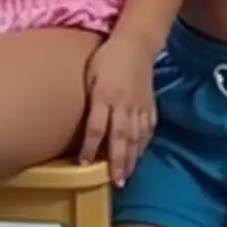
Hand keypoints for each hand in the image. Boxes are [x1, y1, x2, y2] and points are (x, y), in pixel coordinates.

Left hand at [80, 33, 156, 185]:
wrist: (135, 44)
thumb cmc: (106, 57)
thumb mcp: (90, 73)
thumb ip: (87, 97)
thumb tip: (77, 121)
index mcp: (104, 95)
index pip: (96, 127)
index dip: (90, 147)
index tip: (84, 164)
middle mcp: (123, 104)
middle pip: (120, 137)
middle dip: (117, 161)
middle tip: (115, 182)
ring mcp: (139, 105)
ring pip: (136, 137)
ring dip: (131, 158)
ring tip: (126, 177)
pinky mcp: (149, 104)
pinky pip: (148, 128)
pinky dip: (144, 144)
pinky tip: (139, 154)